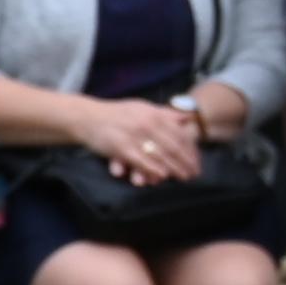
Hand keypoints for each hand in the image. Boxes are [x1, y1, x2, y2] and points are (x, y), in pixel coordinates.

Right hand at [84, 95, 201, 183]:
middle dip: (186, 162)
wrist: (88, 117)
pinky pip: (142, 161)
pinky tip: (162, 176)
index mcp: (154, 114)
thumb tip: (187, 117)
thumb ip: (164, 113)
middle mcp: (147, 124)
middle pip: (173, 146)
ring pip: (160, 155)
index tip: (196, 160)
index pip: (179, 133)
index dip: (190, 149)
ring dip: (174, 168)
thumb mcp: (143, 107)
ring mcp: (135, 136)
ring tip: (183, 177)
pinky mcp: (122, 148)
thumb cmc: (117, 113)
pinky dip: (153, 169)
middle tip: (194, 173)